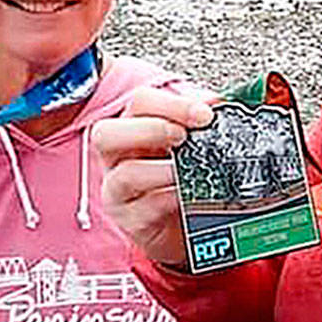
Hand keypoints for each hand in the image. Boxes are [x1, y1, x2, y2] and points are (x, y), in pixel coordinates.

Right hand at [93, 86, 212, 266]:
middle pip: (106, 134)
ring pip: (124, 175)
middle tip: (183, 136)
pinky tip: (188, 196)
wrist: (190, 222)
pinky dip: (169, 200)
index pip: (140, 103)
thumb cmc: (186, 174)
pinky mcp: (131, 221)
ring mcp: (119, 190)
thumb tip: (215, 100)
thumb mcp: (194, 141)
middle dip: (149, 130)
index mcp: (134, 126)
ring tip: (187, 170)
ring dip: (160, 170)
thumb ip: (200, 119)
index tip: (205, 114)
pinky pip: (144, 209)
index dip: (172, 104)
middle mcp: (118, 156)